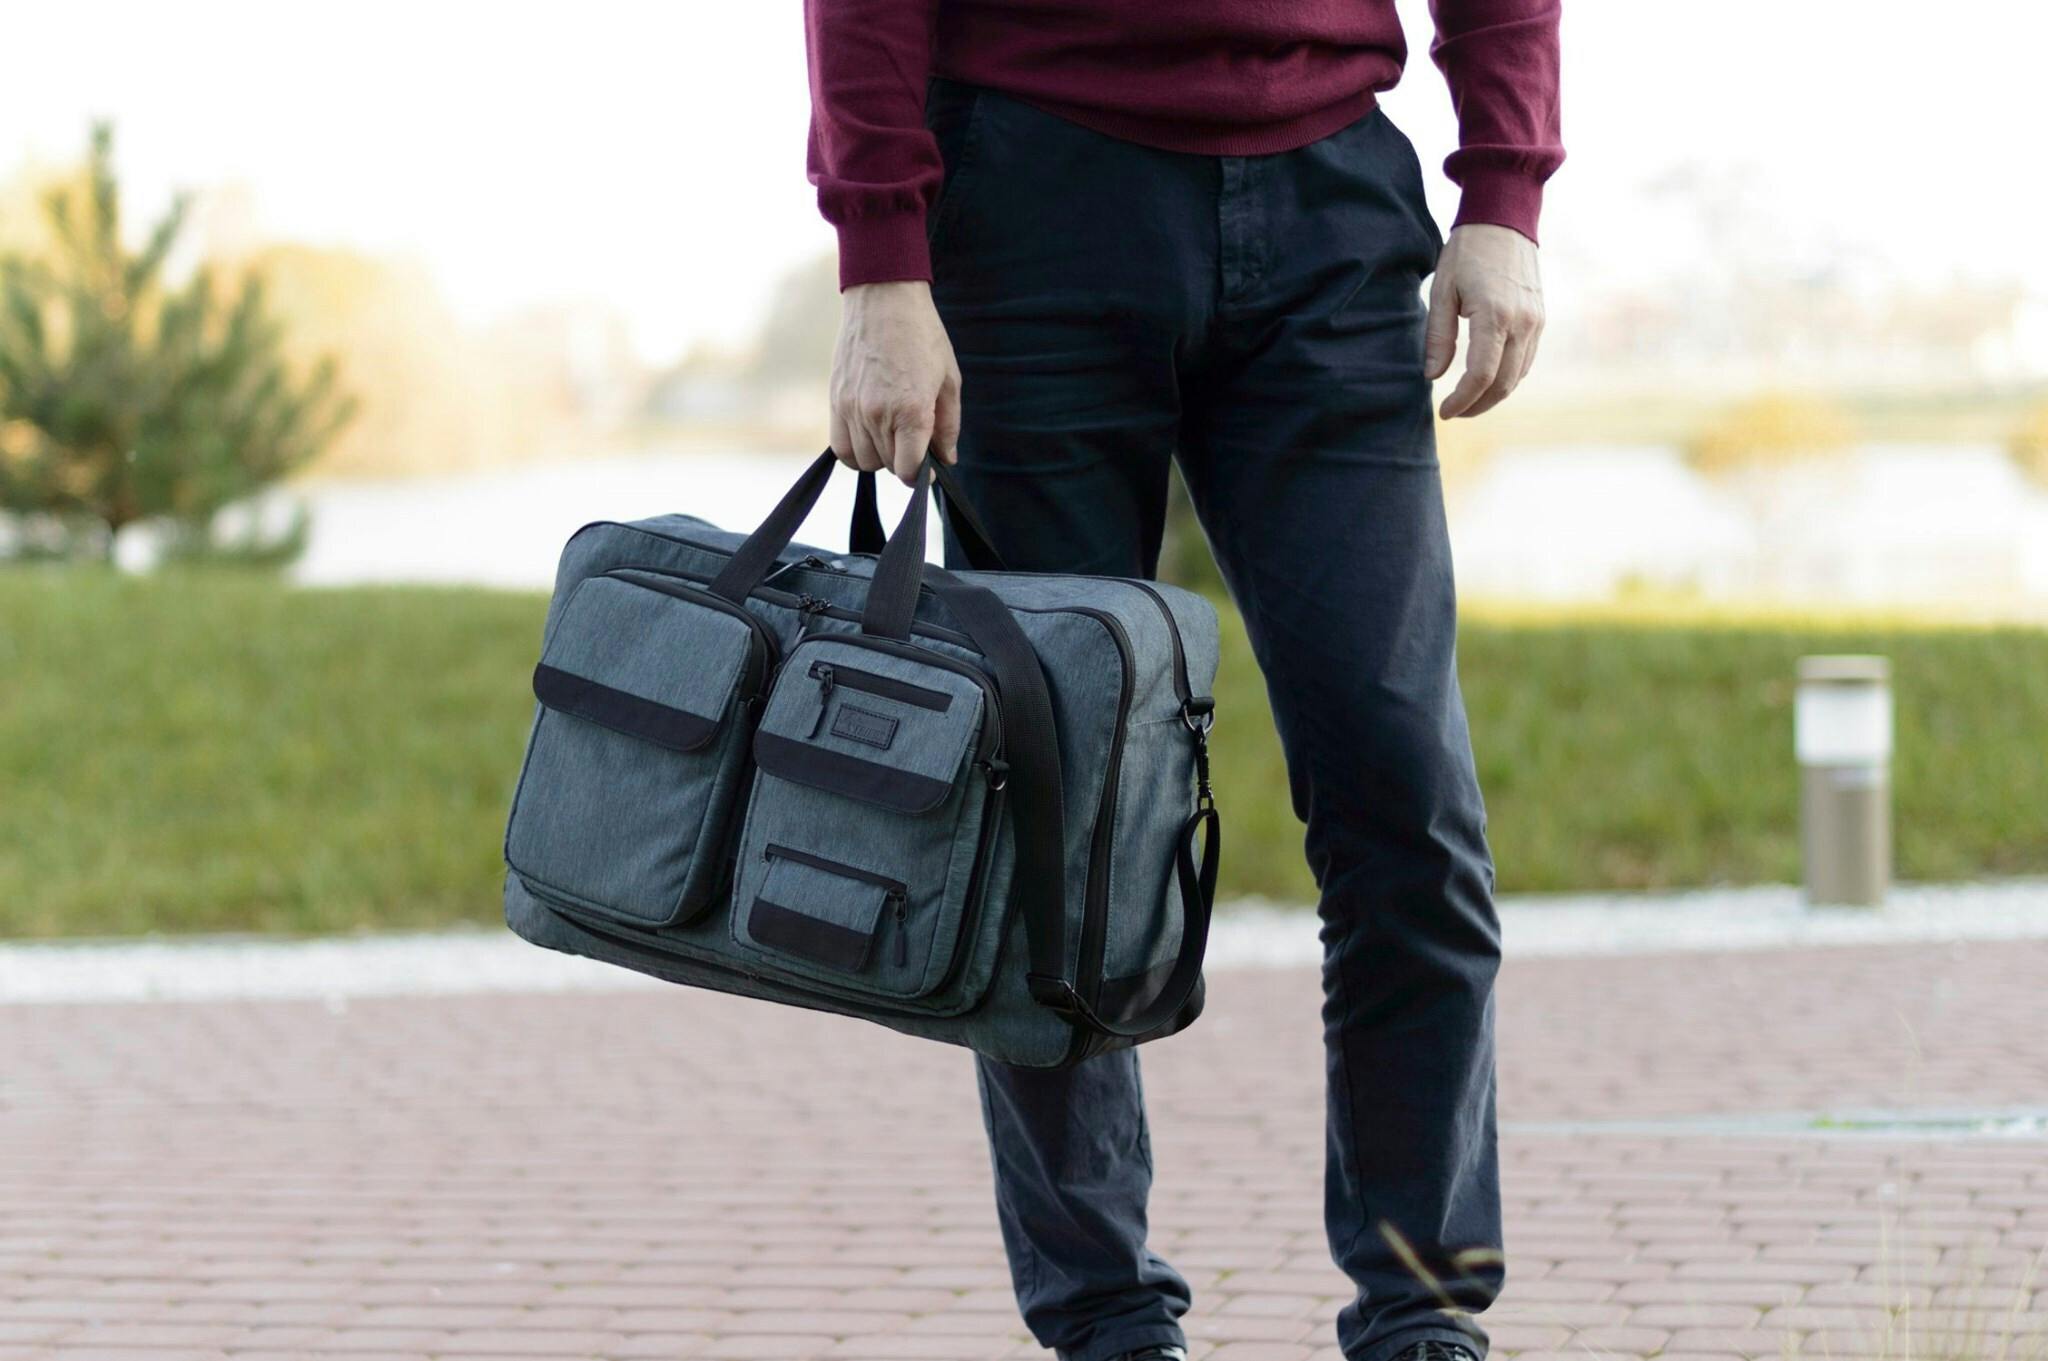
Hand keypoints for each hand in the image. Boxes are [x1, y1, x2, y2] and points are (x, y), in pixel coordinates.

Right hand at [829, 280, 962, 483]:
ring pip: (864, 460)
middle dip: (904, 459)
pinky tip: (869, 435)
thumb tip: (947, 459)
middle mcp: (878, 414)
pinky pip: (840, 448)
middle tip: (915, 438)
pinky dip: (855, 452)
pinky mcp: (835, 400)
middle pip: (888, 465)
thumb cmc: (923, 335)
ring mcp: (852, 408)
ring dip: (880, 456)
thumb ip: (948, 425)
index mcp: (912, 411)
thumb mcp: (949, 379)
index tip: (929, 467)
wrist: (883, 297)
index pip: (909, 470)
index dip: (921, 474)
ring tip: (892, 432)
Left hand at [1423, 223, 1544, 418]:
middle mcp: (1522, 323)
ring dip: (1493, 395)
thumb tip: (1432, 376)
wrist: (1504, 221)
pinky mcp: (1540, 319)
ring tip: (1467, 400)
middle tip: (1454, 412)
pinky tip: (1487, 379)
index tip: (1444, 412)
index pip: (1481, 375)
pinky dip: (1508, 377)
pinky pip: (1526, 360)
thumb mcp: (1442, 290)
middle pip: (1504, 384)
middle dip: (1477, 405)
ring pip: (1518, 376)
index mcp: (1494, 315)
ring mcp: (1536, 322)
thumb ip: (1439, 336)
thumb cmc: (1467, 253)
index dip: (1462, 401)